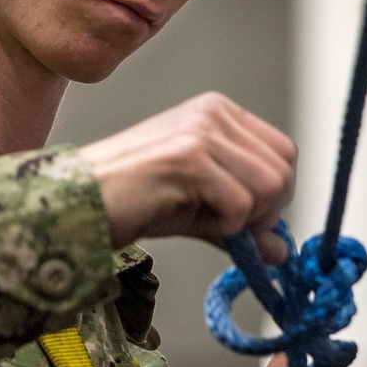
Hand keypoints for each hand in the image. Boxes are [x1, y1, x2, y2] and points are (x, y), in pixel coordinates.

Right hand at [80, 93, 295, 263]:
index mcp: (220, 113)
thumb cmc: (135, 200)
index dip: (276, 193)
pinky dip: (225, 226)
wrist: (82, 201)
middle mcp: (214, 114)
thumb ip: (244, 223)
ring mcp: (202, 132)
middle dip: (267, 210)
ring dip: (246, 219)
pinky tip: (191, 218)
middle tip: (229, 226)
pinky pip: (241, 203)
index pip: (284, 151)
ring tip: (206, 221)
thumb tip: (282, 253)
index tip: (250, 218)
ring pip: (270, 185)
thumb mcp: (201, 208)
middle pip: (284, 168)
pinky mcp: (189, 158)